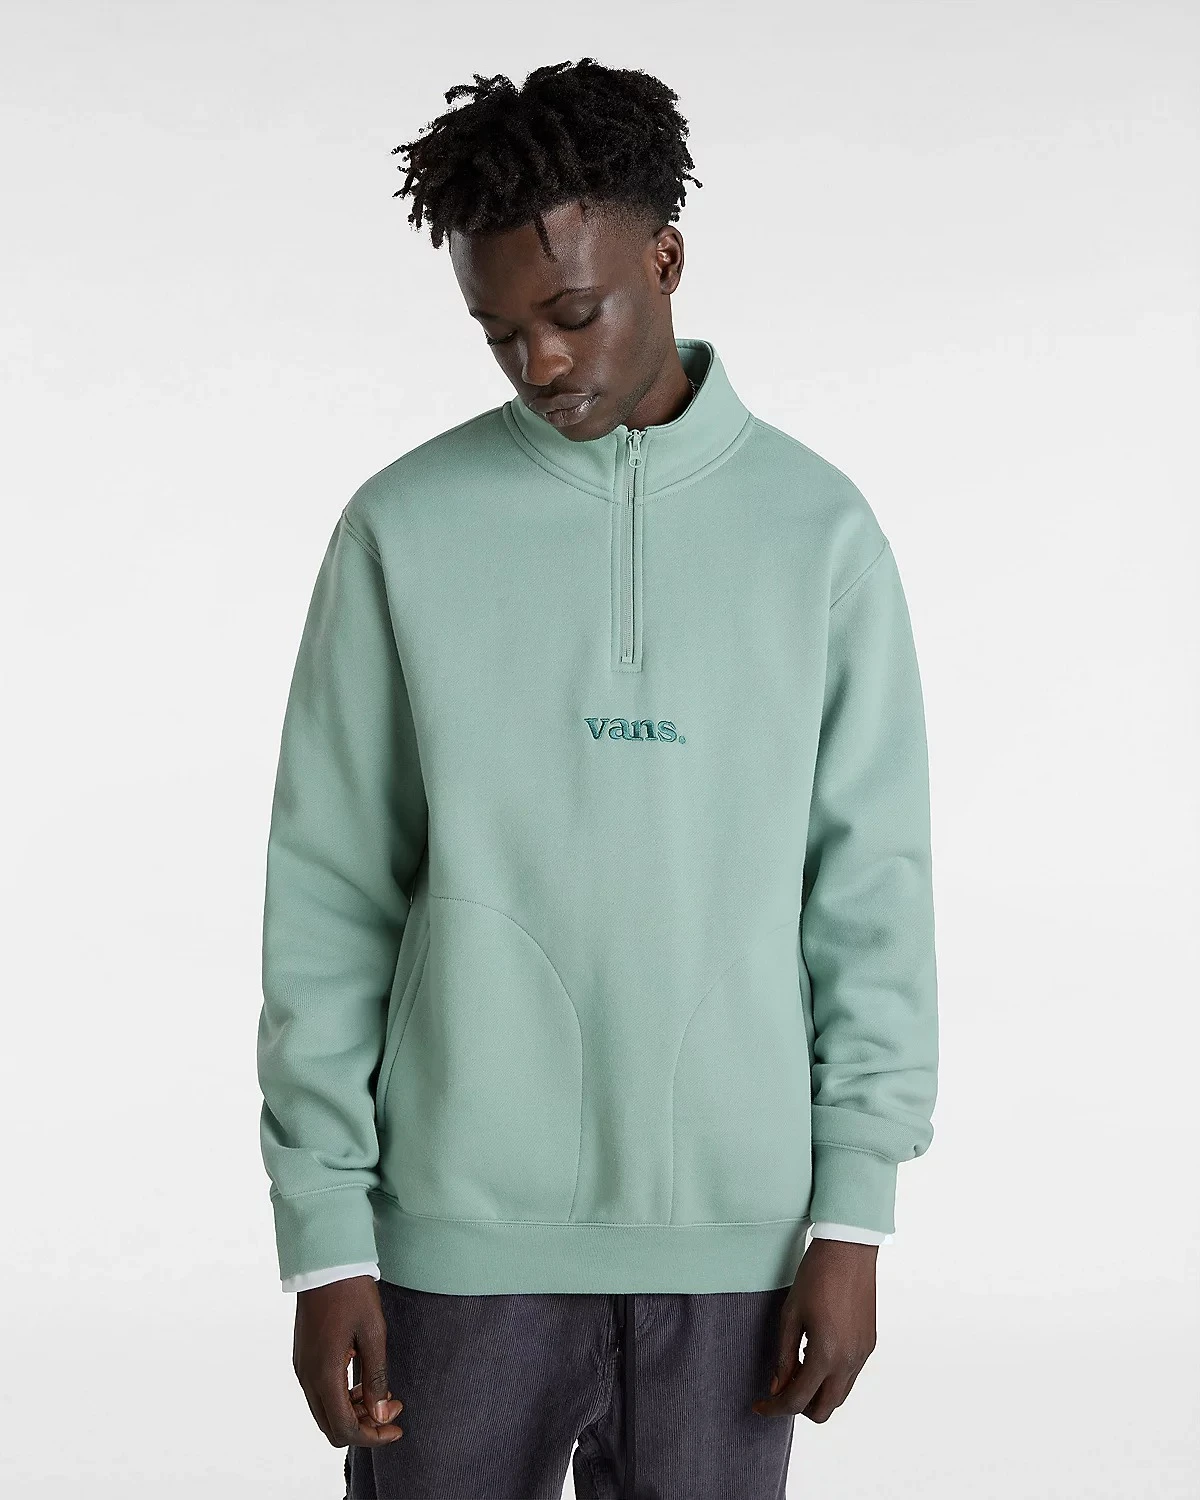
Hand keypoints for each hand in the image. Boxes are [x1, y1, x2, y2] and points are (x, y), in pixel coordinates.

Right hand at [293, 1275, 404, 1447]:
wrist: (325, 1261)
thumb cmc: (352, 1293)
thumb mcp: (374, 1333)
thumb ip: (376, 1377)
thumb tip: (380, 1415)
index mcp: (324, 1374)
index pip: (345, 1428)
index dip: (373, 1436)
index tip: (397, 1426)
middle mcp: (307, 1377)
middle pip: (332, 1427)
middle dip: (364, 1427)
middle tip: (392, 1408)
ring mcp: (302, 1367)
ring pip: (325, 1411)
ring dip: (353, 1411)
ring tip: (382, 1392)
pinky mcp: (303, 1357)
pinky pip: (320, 1392)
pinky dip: (342, 1396)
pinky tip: (363, 1379)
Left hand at [751, 1238, 877, 1422]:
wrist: (848, 1250)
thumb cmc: (816, 1276)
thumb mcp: (790, 1315)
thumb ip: (783, 1356)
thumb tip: (777, 1387)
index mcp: (826, 1355)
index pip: (797, 1400)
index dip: (775, 1408)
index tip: (760, 1406)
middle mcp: (849, 1361)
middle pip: (823, 1410)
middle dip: (798, 1407)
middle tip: (778, 1389)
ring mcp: (862, 1355)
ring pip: (839, 1397)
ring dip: (816, 1394)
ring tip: (795, 1370)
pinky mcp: (869, 1345)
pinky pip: (850, 1377)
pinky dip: (831, 1379)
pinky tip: (814, 1356)